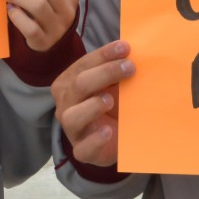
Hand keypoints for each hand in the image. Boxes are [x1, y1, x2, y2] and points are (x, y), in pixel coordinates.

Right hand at [52, 40, 133, 166]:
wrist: (113, 139)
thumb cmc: (112, 105)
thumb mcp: (113, 84)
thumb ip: (117, 69)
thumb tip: (133, 49)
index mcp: (69, 82)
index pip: (83, 64)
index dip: (103, 55)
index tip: (125, 47)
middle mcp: (65, 103)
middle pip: (79, 84)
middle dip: (104, 73)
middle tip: (129, 68)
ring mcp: (72, 128)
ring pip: (72, 115)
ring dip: (92, 106)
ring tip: (110, 100)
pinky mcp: (82, 151)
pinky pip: (83, 148)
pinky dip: (95, 139)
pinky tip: (108, 131)